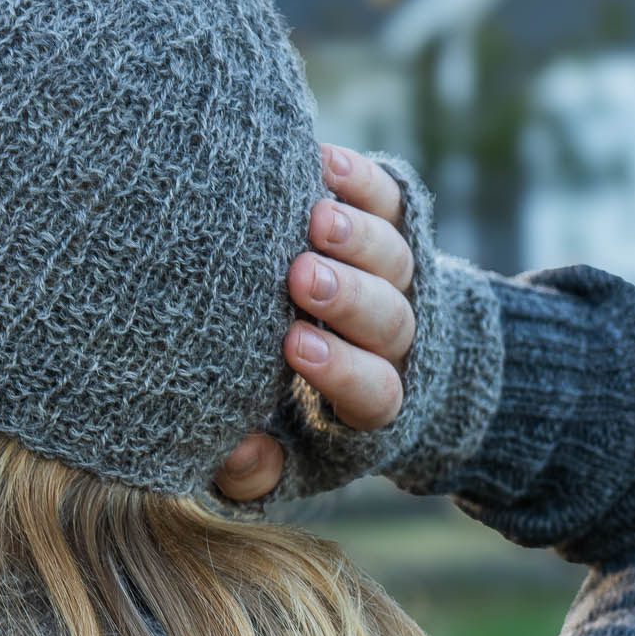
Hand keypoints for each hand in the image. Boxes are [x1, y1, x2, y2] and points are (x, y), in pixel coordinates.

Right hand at [213, 145, 417, 501]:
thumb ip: (255, 471)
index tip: (293, 347)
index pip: (373, 389)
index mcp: (370, 402)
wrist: (360, 345)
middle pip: (389, 320)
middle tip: (301, 277)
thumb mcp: (285, 456)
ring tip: (315, 218)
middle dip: (348, 298)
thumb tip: (235, 452)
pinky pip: (391, 199)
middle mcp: (393, 340)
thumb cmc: (297, 410)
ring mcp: (399, 277)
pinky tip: (321, 163)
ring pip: (395, 257)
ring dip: (357, 237)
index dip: (340, 369)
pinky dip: (361, 181)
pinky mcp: (395, 222)